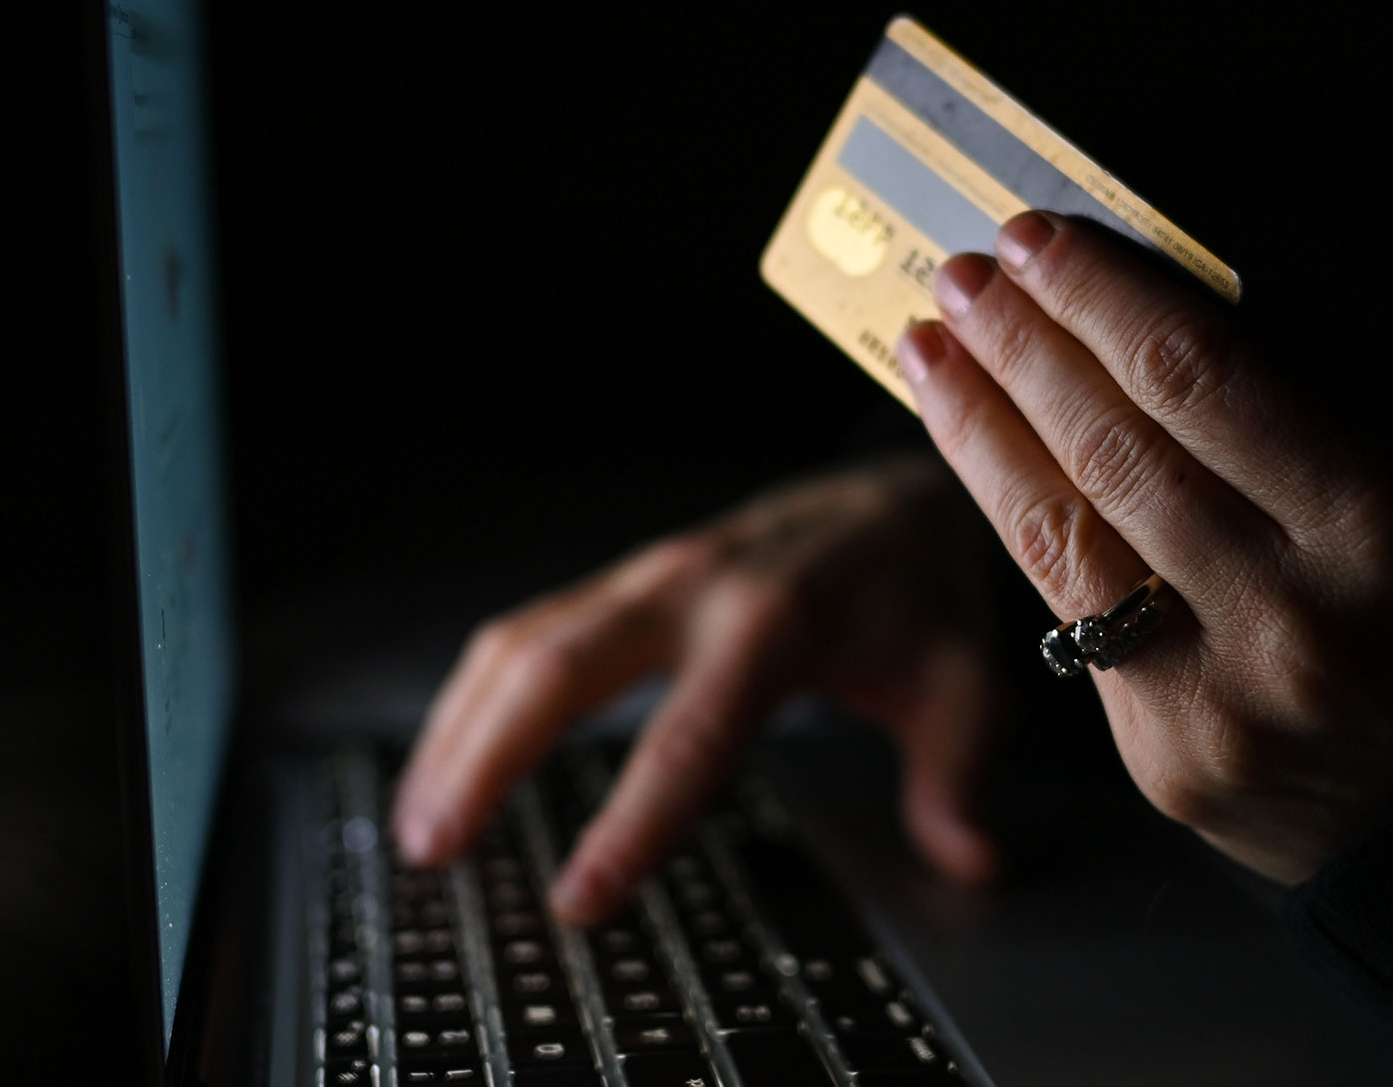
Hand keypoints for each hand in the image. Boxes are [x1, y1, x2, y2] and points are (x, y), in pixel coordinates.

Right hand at [392, 453, 1001, 921]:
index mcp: (776, 624)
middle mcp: (692, 589)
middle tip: (438, 849)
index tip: (581, 896)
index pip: (688, 738)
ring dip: (461, 727)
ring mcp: (648, 575)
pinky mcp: (627, 579)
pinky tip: (459, 750)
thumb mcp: (962, 680)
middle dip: (487, 759)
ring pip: (524, 642)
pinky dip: (480, 692)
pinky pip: (532, 628)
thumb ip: (957, 773)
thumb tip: (968, 855)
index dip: (631, 823)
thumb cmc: (918, 591)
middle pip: (558, 667)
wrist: (891, 496)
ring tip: (424, 820)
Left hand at [896, 212, 1392, 883]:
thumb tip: (1152, 305)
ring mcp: (1219, 700)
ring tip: (932, 348)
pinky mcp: (1163, 757)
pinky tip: (974, 452)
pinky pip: (1070, 615)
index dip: (1102, 297)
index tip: (1040, 240)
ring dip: (981, 425)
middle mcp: (1292, 615)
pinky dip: (1015, 519)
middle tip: (963, 274)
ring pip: (1064, 533)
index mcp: (1378, 525)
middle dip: (1023, 345)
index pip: (1201, 379)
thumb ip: (1304, 400)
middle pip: (1114, 448)